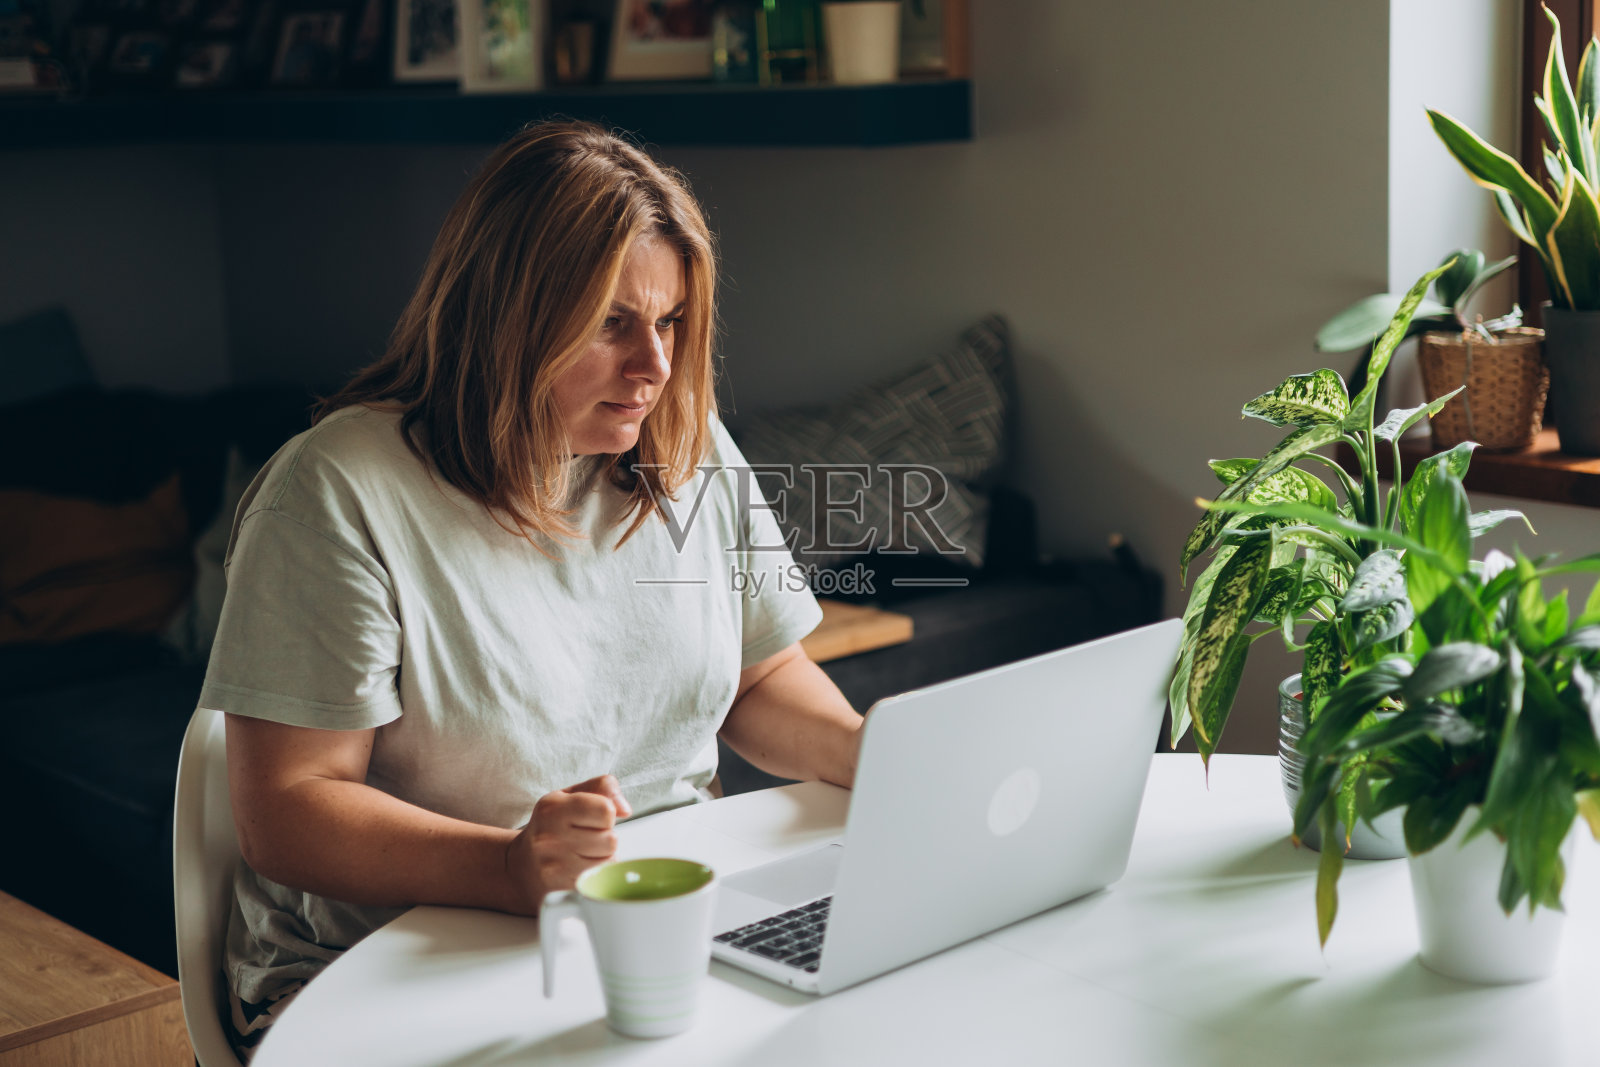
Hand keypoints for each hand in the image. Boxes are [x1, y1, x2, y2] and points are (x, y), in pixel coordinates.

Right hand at [505, 775, 631, 913]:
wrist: (519, 867)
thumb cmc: (551, 828)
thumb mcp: (570, 796)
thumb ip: (603, 787)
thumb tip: (625, 809)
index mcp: (552, 809)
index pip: (605, 810)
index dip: (607, 814)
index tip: (594, 817)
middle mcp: (549, 838)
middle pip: (611, 840)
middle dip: (605, 838)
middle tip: (585, 838)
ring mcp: (554, 868)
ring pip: (608, 862)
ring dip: (602, 859)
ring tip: (582, 854)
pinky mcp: (561, 891)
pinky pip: (599, 881)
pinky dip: (595, 876)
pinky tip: (578, 870)